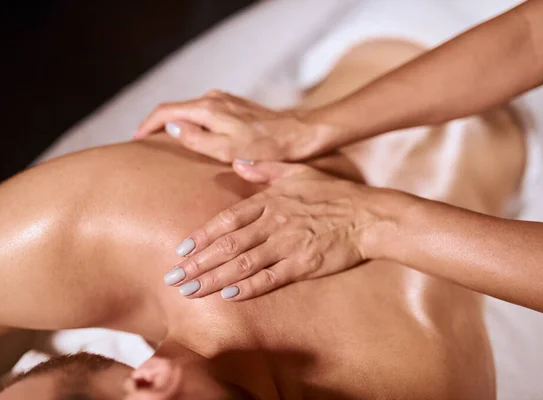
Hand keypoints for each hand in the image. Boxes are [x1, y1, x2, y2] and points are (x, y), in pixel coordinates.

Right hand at [134, 90, 335, 161]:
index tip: (135, 141)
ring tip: (167, 145)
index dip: (146, 126)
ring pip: (191, 111)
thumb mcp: (229, 151)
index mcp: (208, 108)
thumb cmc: (267, 147)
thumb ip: (198, 140)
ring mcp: (226, 100)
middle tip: (146, 146)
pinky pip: (206, 113)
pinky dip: (194, 124)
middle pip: (176, 110)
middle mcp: (214, 98)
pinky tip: (196, 138)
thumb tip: (172, 130)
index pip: (166, 112)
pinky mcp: (236, 106)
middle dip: (159, 126)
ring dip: (177, 125)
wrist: (301, 134)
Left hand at [164, 161, 398, 299]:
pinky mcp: (304, 264)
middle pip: (227, 245)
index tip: (182, 250)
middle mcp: (274, 222)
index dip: (202, 236)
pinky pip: (271, 278)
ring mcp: (288, 244)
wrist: (369, 215)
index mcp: (269, 200)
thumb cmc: (334, 193)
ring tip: (191, 291)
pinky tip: (229, 296)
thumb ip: (265, 168)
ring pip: (243, 264)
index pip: (227, 219)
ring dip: (214, 279)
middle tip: (173, 278)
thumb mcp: (297, 171)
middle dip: (198, 263)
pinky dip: (249, 287)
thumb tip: (238, 162)